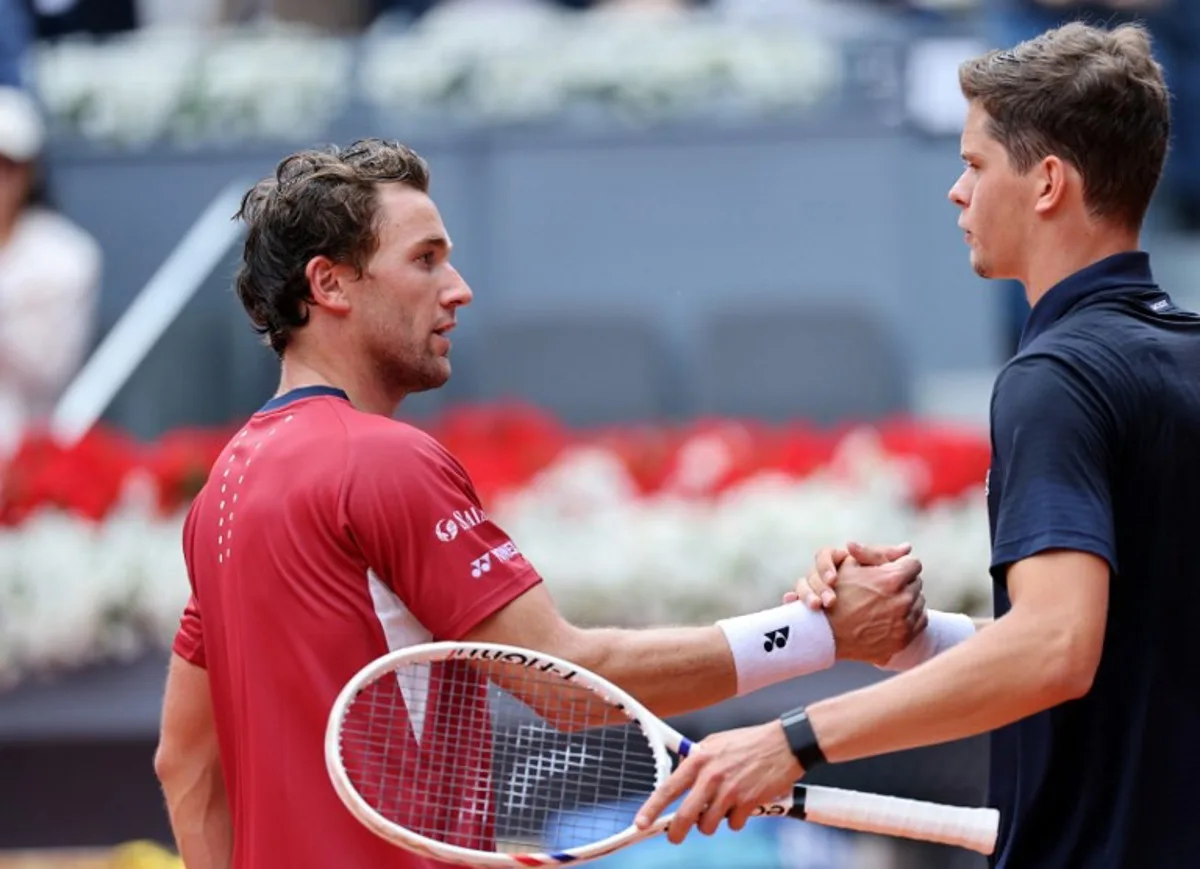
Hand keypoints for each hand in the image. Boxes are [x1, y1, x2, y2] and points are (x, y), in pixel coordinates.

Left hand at [634, 721, 800, 843]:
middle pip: (684, 816)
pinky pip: (733, 825)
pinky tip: (742, 805)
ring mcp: (729, 791)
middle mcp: (711, 776)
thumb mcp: (716, 743)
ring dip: (712, 823)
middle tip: (674, 837)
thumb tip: (683, 777)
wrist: (784, 743)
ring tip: (721, 809)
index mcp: (699, 760)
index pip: (668, 789)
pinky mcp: (748, 803)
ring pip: (708, 825)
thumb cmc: (750, 742)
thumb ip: (698, 760)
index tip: (641, 823)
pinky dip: (736, 820)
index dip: (651, 809)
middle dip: (676, 832)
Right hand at [826, 555, 926, 665]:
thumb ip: (878, 553)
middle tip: (885, 587)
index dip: (900, 565)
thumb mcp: (850, 566)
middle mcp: (903, 600)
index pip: (913, 564)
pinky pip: (919, 622)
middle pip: (917, 583)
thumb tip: (906, 547)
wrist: (826, 633)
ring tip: (886, 602)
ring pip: (919, 603)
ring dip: (907, 600)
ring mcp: (905, 622)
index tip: (891, 570)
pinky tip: (892, 616)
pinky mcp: (904, 639)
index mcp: (892, 579)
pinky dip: (909, 617)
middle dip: (904, 583)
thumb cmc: (835, 594)